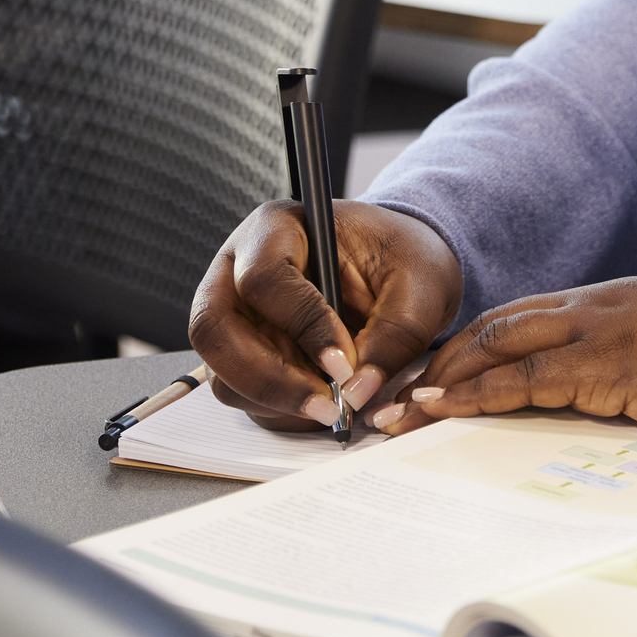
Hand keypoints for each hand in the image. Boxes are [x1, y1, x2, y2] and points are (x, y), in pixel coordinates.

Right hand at [189, 199, 460, 430]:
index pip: (264, 278)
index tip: (343, 363)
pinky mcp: (239, 351)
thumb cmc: (403, 259)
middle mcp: (238, 268)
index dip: (301, 325)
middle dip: (269, 379)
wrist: (399, 269)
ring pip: (221, 370)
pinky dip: (277, 409)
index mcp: (278, 228)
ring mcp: (232, 312)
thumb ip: (395, 335)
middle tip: (327, 407)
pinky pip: (237, 392)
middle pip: (215, 329)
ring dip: (275, 400)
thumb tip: (356, 391)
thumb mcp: (421, 285)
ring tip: (333, 407)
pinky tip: (320, 403)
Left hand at [376, 278, 636, 437]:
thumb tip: (568, 402)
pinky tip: (449, 411)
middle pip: (496, 327)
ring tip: (401, 412)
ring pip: (501, 349)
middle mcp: (597, 306)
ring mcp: (603, 331)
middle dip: (438, 361)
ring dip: (444, 382)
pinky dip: (481, 396)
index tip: (427, 376)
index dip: (466, 347)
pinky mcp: (612, 366)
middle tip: (394, 396)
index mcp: (608, 300)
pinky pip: (531, 382)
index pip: (517, 319)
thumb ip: (612, 368)